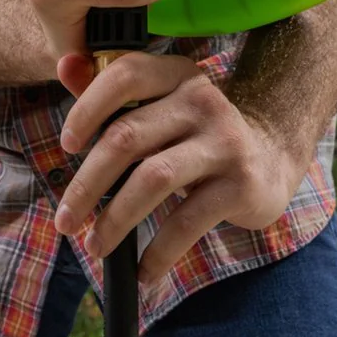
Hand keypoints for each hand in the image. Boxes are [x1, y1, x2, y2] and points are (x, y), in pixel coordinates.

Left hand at [52, 52, 310, 284]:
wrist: (273, 155)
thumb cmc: (195, 131)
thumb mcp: (159, 104)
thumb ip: (111, 90)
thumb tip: (64, 64)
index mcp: (175, 75)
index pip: (125, 76)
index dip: (87, 109)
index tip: (67, 146)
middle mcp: (202, 100)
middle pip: (127, 137)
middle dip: (87, 184)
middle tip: (64, 220)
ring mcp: (224, 141)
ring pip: (152, 178)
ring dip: (115, 220)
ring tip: (94, 246)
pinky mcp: (241, 184)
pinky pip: (187, 221)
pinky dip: (159, 251)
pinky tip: (143, 272)